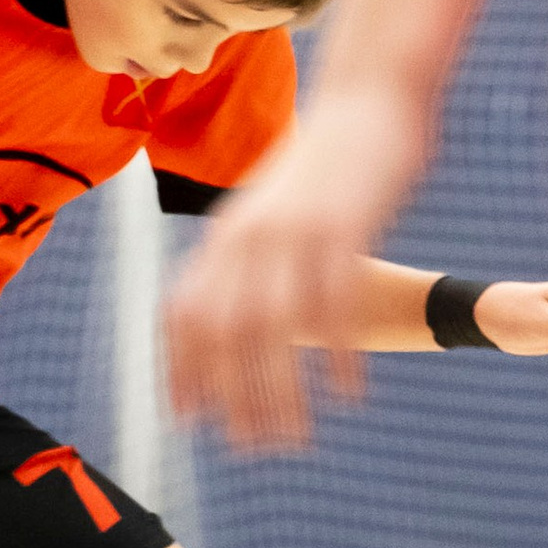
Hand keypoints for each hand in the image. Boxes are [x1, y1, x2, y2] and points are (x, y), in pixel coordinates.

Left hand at [164, 79, 432, 449]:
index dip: (179, 368)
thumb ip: (248, 254)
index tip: (184, 419)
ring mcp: (292, 231)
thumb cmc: (326, 163)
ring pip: (273, 327)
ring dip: (281, 391)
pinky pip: (335, 303)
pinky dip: (340, 354)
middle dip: (233, 397)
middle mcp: (247, 236)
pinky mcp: (342, 225)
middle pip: (224, 332)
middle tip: (253, 449)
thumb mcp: (273, 209)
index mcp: (225, 234)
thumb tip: (233, 308)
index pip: (183, 313)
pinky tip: (351, 394)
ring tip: (297, 438)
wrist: (368, 98)